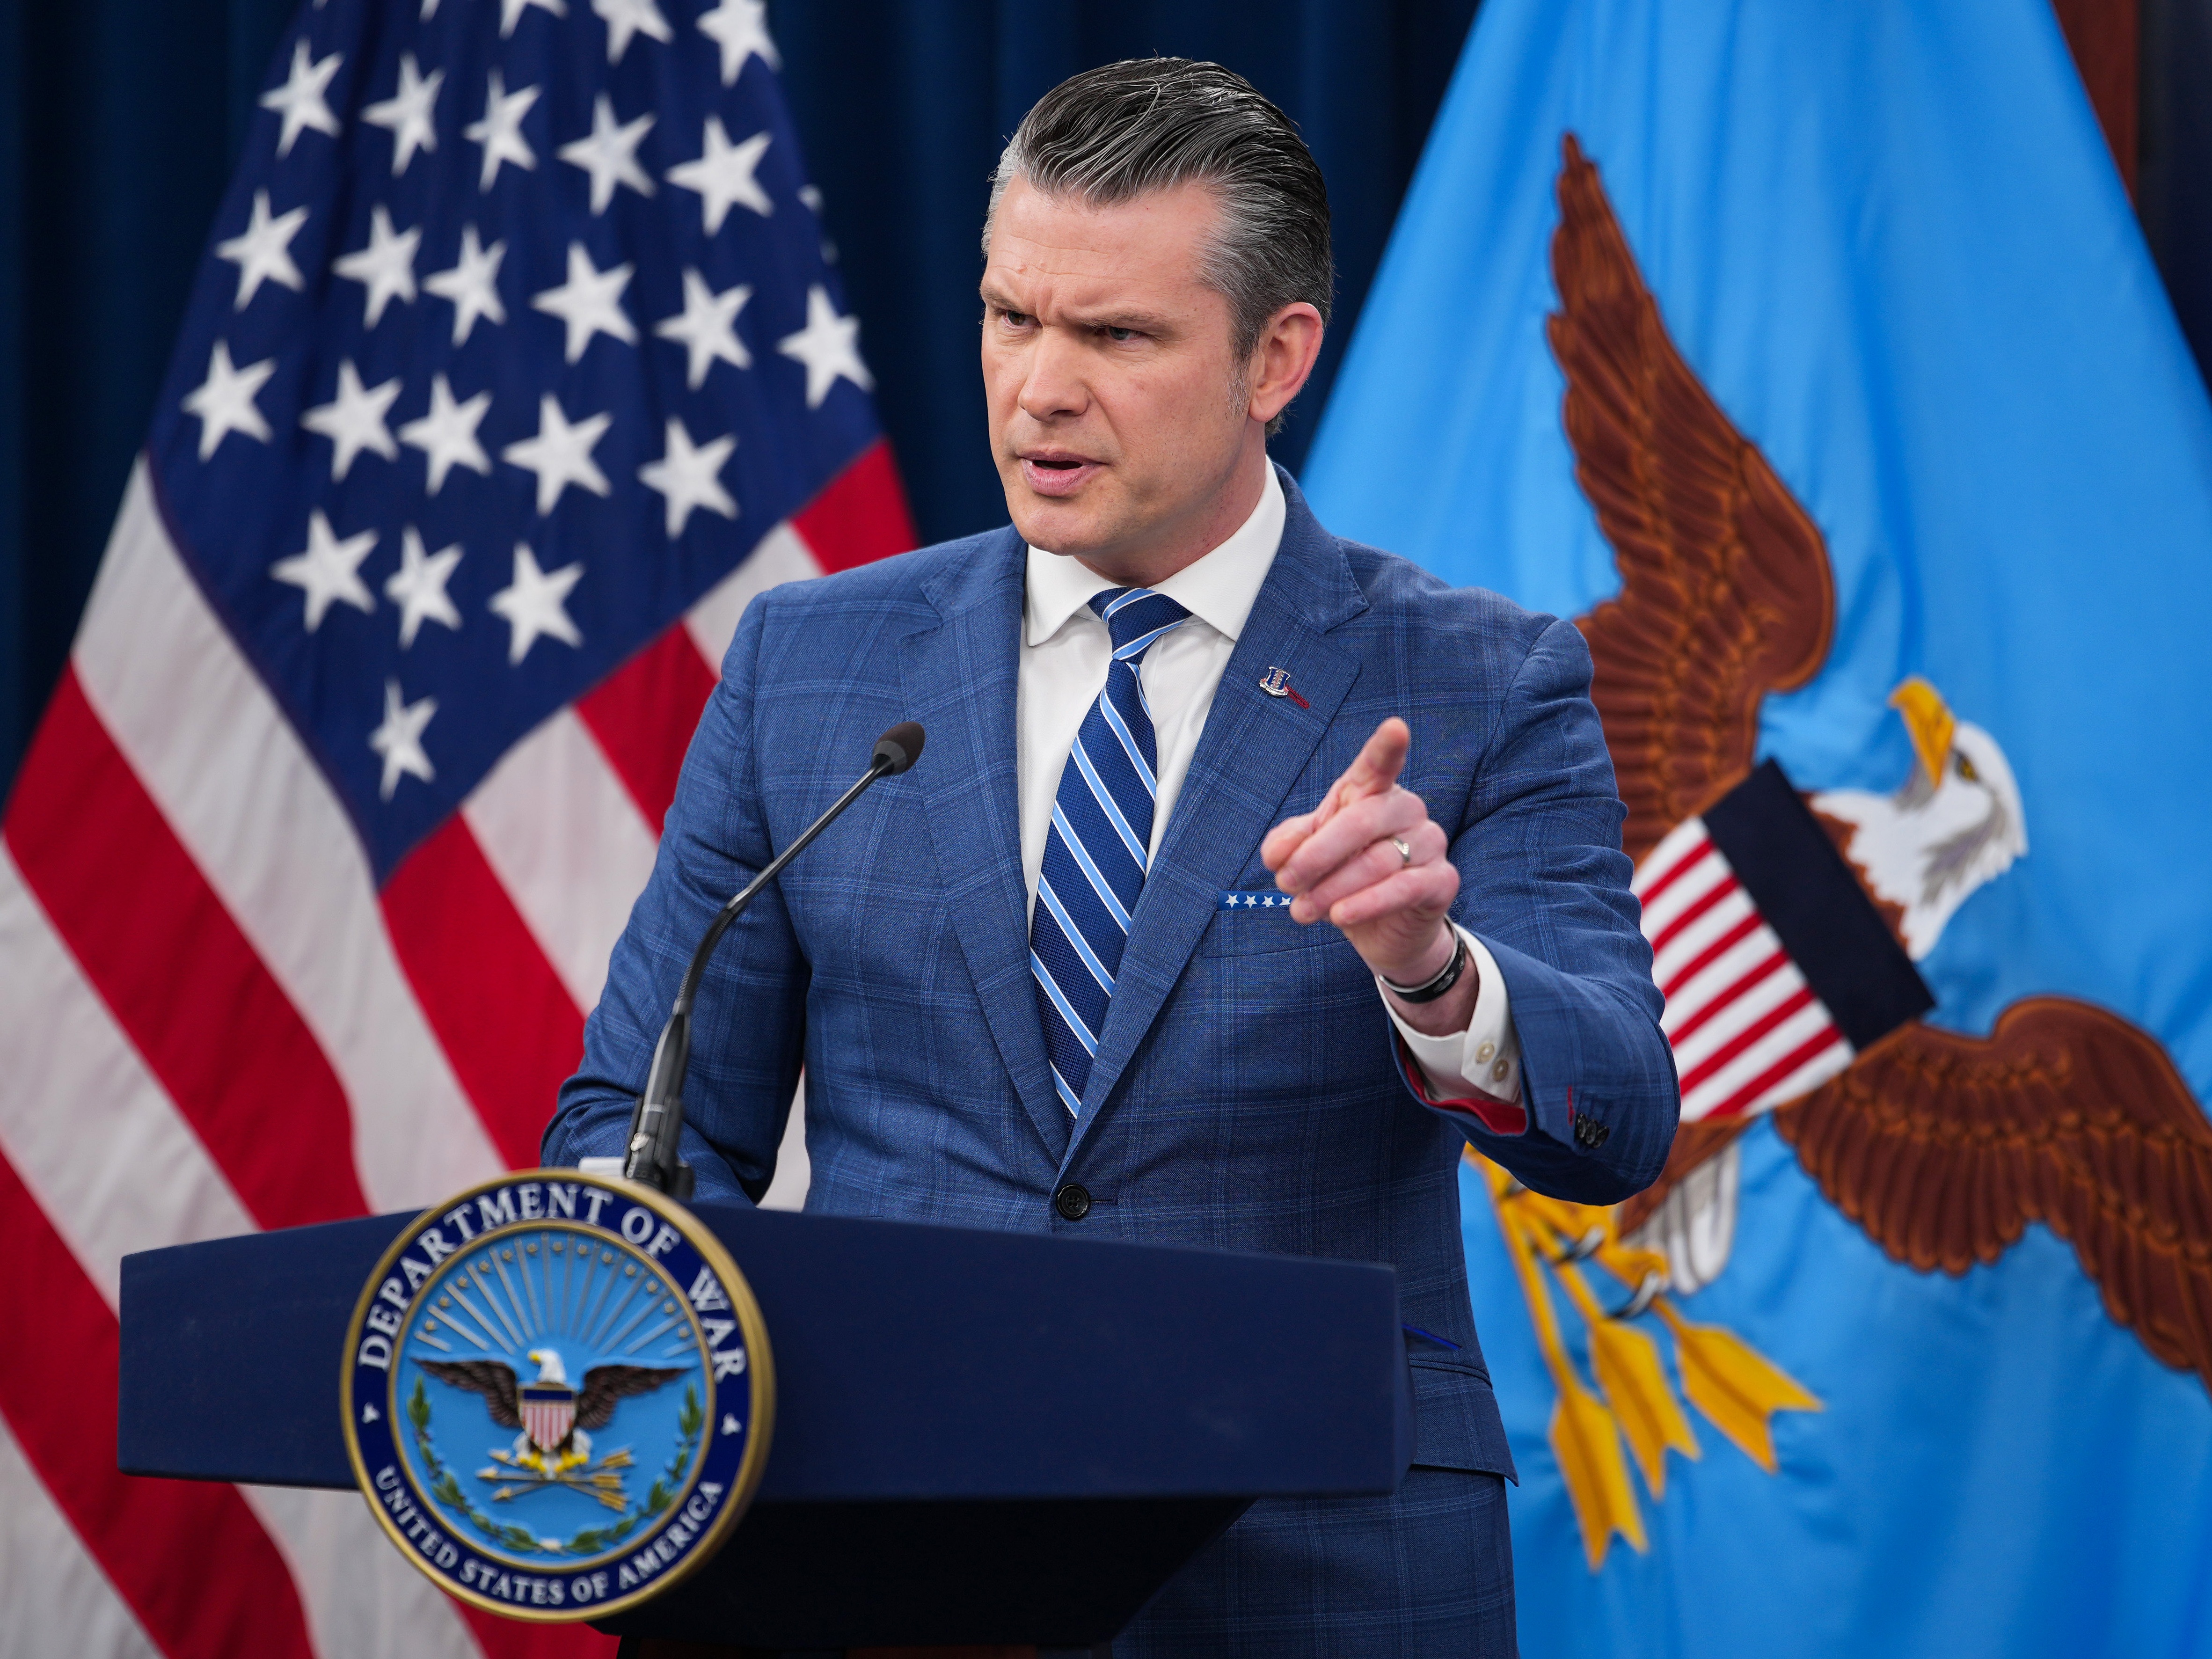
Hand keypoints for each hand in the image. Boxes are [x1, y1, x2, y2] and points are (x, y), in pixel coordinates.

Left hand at [1261, 719, 1467, 1026]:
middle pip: (1361, 821)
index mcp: (1373, 793)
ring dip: (1330, 889)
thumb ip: (1288, 845)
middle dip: (1315, 855)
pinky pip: (1403, 889)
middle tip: (1285, 883)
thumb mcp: (1306, 856)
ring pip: (1377, 861)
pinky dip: (1365, 904)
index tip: (1396, 727)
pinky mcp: (1442, 881)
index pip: (1379, 765)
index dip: (1387, 746)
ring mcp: (1430, 843)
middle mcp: (1407, 810)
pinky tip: (1340, 917)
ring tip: (1303, 910)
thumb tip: (1277, 854)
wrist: (1382, 930)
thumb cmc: (1341, 878)